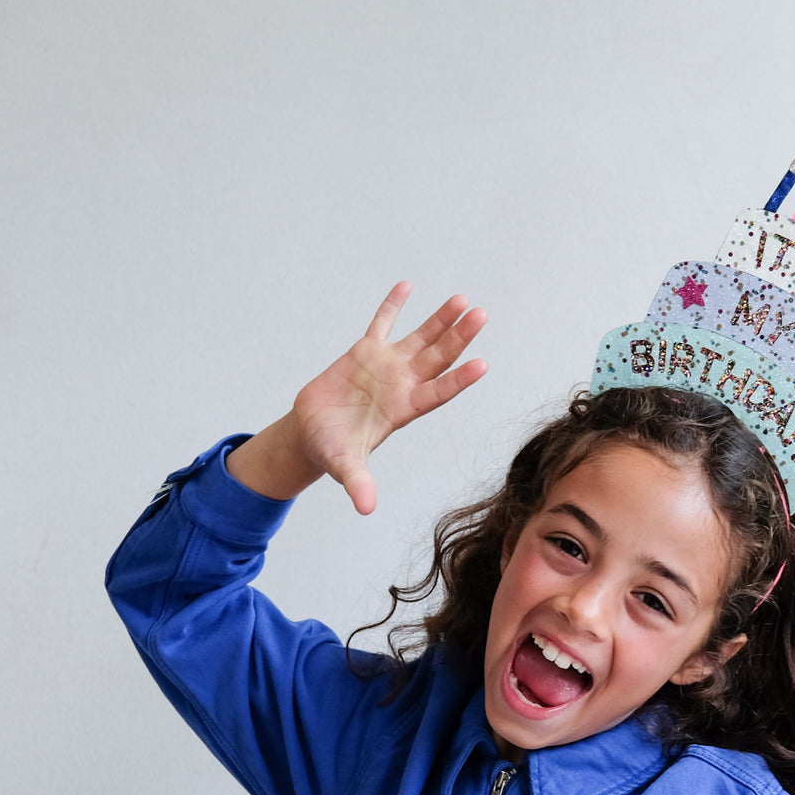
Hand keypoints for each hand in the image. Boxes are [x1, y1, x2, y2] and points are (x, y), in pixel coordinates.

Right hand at [290, 282, 487, 513]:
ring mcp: (386, 365)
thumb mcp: (345, 465)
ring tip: (462, 300)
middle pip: (438, 357)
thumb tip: (366, 509)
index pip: (438, 392)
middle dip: (459, 337)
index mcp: (403, 409)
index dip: (459, 379)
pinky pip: (382, 322)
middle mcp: (402, 384)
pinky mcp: (364, 351)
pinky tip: (408, 285)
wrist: (312, 433)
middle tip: (481, 315)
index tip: (482, 364)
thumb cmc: (332, 450)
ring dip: (440, 319)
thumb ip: (358, 482)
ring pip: (420, 337)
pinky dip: (393, 305)